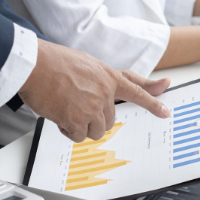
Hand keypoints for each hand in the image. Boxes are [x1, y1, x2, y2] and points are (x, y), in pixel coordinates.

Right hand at [19, 40, 170, 141]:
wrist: (34, 64)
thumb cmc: (54, 62)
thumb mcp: (87, 64)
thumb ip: (102, 79)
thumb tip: (108, 92)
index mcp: (109, 77)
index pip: (137, 90)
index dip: (153, 102)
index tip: (165, 112)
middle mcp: (105, 92)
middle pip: (110, 120)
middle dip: (93, 119)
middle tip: (75, 105)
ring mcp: (93, 106)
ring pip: (96, 131)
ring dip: (82, 126)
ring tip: (67, 109)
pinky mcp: (78, 119)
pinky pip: (79, 136)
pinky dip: (68, 131)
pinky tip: (59, 114)